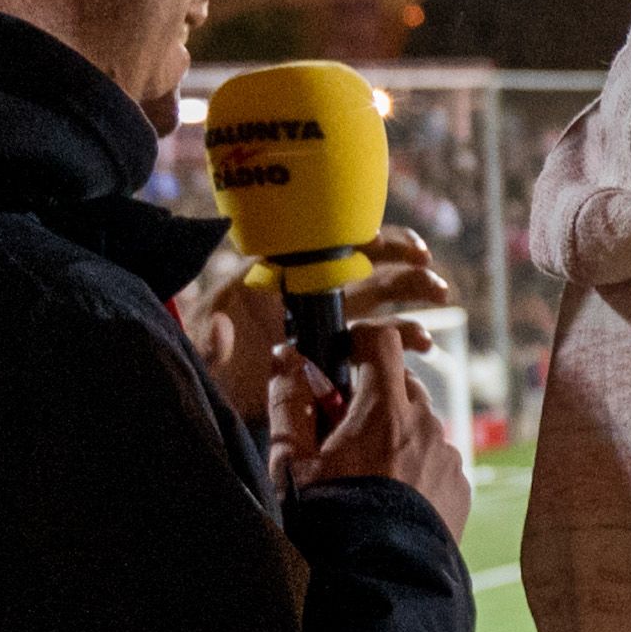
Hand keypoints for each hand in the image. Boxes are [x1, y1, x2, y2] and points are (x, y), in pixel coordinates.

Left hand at [186, 226, 451, 426]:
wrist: (205, 389)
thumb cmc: (201, 357)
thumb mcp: (197, 346)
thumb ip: (208, 342)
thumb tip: (224, 332)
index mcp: (280, 278)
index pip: (331, 248)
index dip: (374, 242)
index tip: (407, 247)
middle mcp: (308, 297)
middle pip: (367, 276)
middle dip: (405, 275)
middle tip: (434, 282)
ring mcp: (322, 329)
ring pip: (376, 314)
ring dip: (408, 314)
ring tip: (428, 329)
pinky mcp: (331, 360)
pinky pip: (372, 349)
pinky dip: (399, 346)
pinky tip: (421, 351)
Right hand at [270, 320, 471, 537]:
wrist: (374, 581)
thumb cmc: (327, 518)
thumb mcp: (292, 462)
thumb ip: (290, 401)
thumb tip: (285, 355)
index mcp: (384, 409)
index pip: (383, 342)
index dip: (361, 345)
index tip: (343, 365)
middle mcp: (426, 425)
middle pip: (403, 386)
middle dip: (375, 397)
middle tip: (343, 434)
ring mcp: (448, 457)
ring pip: (421, 426)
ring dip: (397, 436)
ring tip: (367, 477)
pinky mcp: (460, 488)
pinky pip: (437, 462)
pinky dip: (417, 469)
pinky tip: (392, 501)